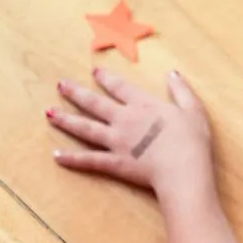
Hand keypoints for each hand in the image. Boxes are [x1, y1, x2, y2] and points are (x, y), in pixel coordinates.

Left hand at [47, 67, 211, 196]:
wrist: (183, 171)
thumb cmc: (192, 142)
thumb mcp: (193, 111)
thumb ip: (181, 91)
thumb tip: (173, 73)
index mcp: (143, 105)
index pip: (120, 87)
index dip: (107, 79)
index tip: (94, 72)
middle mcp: (124, 119)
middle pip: (95, 104)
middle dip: (76, 93)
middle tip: (60, 85)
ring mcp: (116, 142)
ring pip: (85, 128)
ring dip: (66, 120)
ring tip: (49, 114)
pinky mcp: (115, 163)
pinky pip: (89, 160)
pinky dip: (72, 159)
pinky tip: (56, 156)